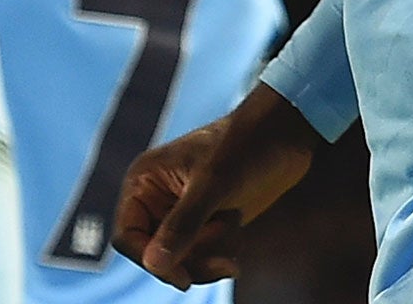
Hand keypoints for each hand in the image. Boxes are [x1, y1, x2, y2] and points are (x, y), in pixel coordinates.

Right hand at [114, 84, 319, 288]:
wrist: (284, 135)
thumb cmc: (244, 146)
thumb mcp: (213, 185)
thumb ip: (183, 225)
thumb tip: (153, 264)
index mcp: (145, 182)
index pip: (127, 237)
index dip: (150, 260)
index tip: (183, 278)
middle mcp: (158, 198)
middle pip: (157, 255)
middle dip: (191, 260)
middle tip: (226, 263)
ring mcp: (183, 211)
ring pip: (182, 259)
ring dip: (210, 255)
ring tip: (233, 229)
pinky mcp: (206, 221)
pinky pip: (203, 255)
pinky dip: (221, 250)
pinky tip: (237, 228)